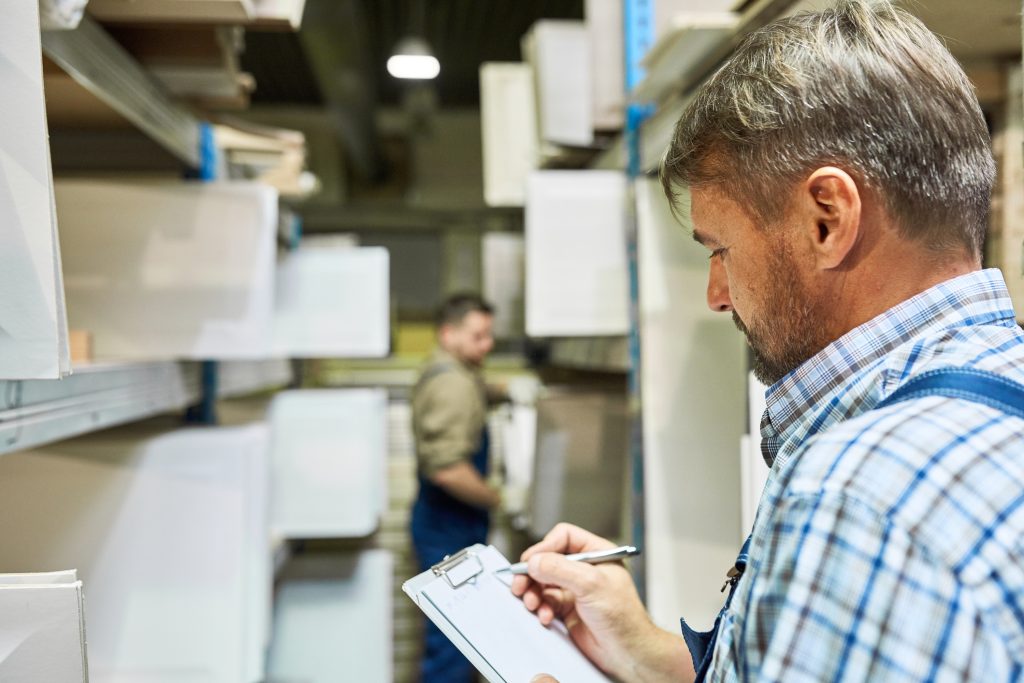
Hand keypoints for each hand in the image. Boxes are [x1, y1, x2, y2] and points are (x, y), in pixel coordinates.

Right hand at [511, 523, 693, 681]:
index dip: (545, 546)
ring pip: (543, 582)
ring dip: (534, 592)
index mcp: (596, 553)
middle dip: (532, 573)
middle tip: (520, 583)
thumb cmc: (624, 617)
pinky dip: (541, 608)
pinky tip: (546, 616)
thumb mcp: (591, 584)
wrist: (626, 651)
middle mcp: (584, 568)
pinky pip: (545, 601)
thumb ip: (560, 569)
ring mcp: (574, 588)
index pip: (564, 537)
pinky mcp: (567, 608)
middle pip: (548, 559)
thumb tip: (535, 561)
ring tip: (532, 602)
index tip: (531, 560)